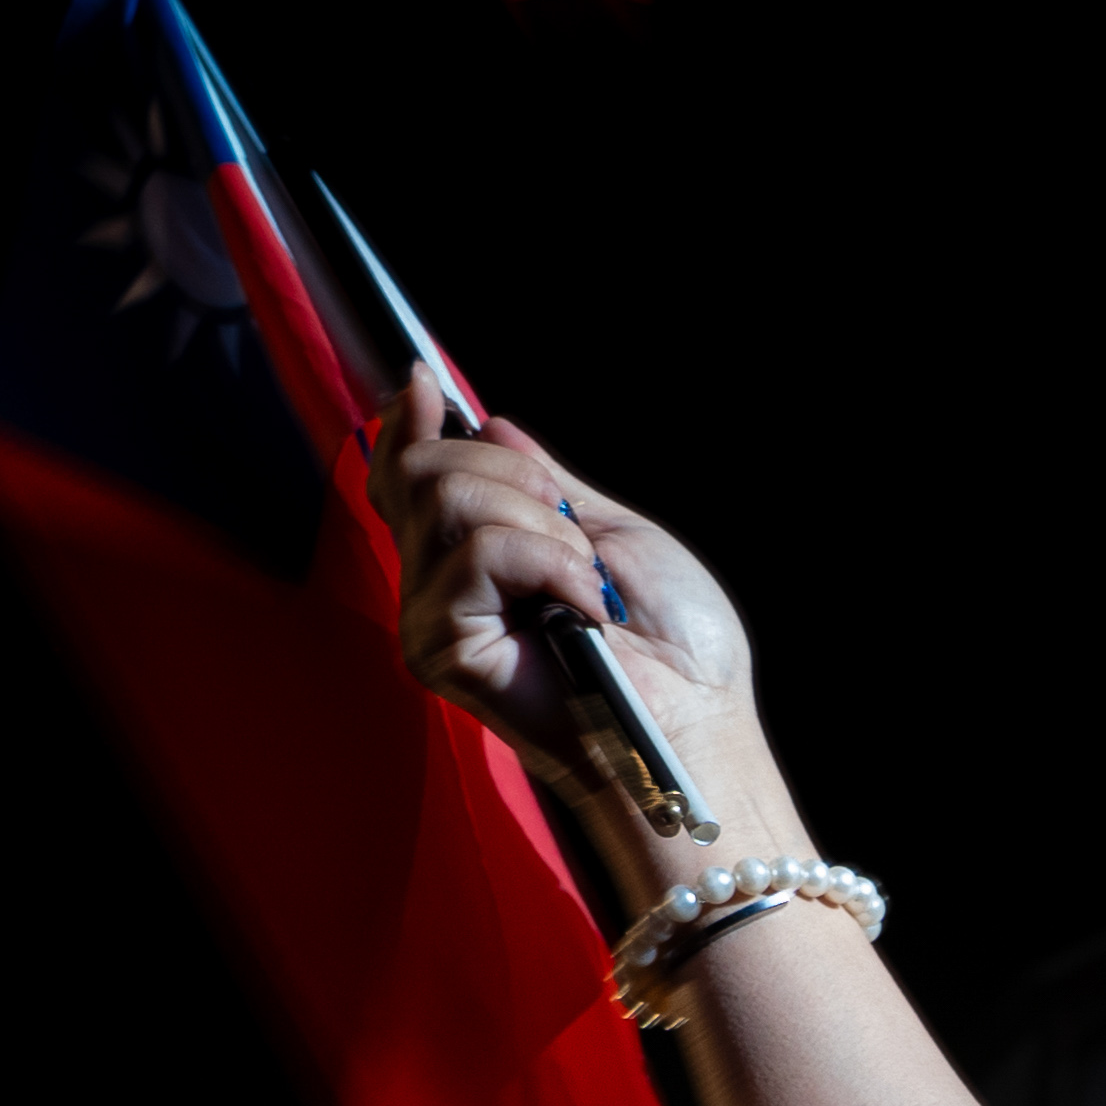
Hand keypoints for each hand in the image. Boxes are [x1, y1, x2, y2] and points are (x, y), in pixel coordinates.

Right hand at [369, 375, 776, 831]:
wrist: (698, 718)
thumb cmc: (675, 647)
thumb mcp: (611, 533)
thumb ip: (543, 483)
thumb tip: (487, 419)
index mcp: (476, 558)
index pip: (407, 476)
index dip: (408, 424)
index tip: (425, 386)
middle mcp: (439, 587)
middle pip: (421, 470)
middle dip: (513, 475)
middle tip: (574, 533)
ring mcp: (434, 619)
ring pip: (449, 499)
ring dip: (544, 526)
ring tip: (587, 584)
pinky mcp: (442, 649)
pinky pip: (480, 552)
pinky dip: (550, 564)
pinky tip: (584, 611)